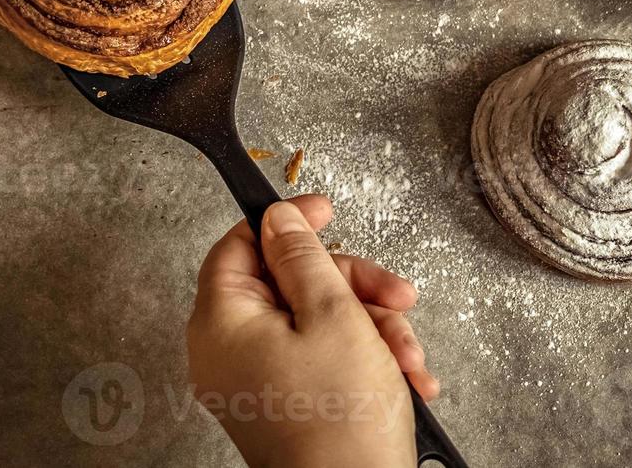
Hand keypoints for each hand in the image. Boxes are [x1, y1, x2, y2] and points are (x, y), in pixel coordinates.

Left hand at [188, 195, 437, 467]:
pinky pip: (323, 357)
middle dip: (354, 286)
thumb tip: (280, 219)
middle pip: (290, 283)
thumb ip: (305, 258)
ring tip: (408, 355)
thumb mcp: (334, 315)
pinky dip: (366, 358)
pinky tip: (405, 376)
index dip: (286, 223)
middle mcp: (230, 352)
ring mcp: (257, 382)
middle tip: (397, 294)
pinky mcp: (286, 403)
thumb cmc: (340, 420)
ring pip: (317, 320)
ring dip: (373, 326)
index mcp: (222, 323)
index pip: (241, 246)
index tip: (327, 212)